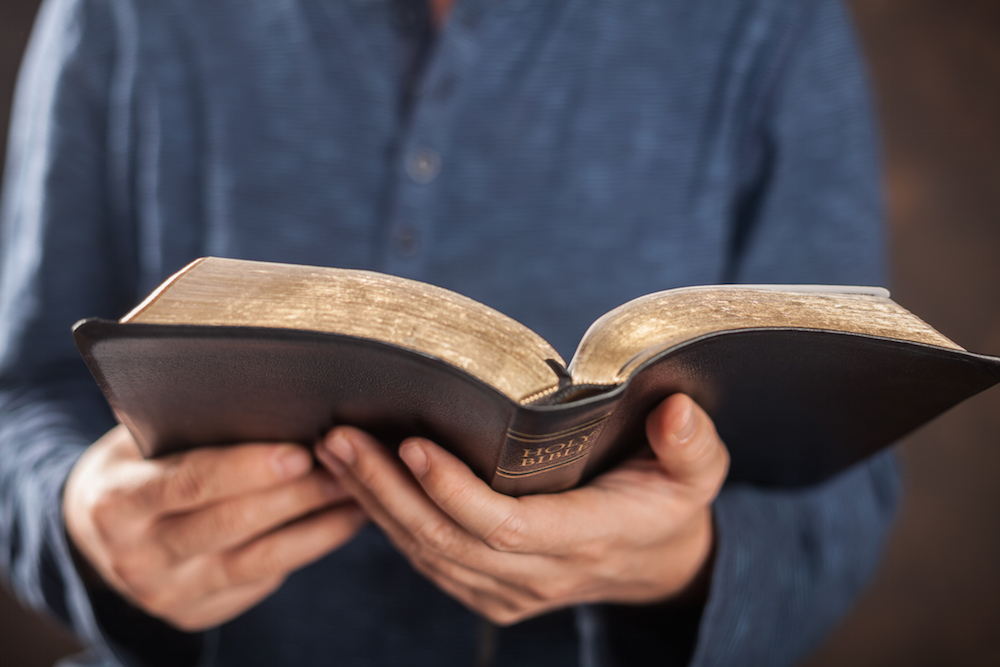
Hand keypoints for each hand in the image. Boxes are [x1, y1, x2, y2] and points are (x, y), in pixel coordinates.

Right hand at [63, 425, 367, 630]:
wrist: (97, 533)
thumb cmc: (137, 464)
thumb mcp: (140, 440)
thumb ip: (193, 427)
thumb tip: (279, 399)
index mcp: (117, 502)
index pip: (191, 482)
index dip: (248, 468)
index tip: (300, 451)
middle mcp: (138, 556)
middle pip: (231, 524)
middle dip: (297, 495)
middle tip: (348, 467)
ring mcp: (168, 593)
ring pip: (257, 561)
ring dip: (318, 526)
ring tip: (360, 495)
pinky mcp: (196, 613)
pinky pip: (263, 580)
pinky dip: (309, 548)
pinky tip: (343, 521)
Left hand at [315, 393, 728, 624]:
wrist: (654, 565)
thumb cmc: (669, 501)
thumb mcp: (699, 472)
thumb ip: (691, 444)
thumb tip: (676, 411)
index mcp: (589, 536)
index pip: (508, 527)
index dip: (456, 491)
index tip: (414, 444)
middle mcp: (540, 574)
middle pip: (447, 540)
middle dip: (388, 490)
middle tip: (340, 437)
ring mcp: (508, 591)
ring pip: (426, 554)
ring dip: (373, 503)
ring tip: (331, 450)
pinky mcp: (486, 592)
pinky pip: (427, 561)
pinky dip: (386, 522)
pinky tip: (354, 481)